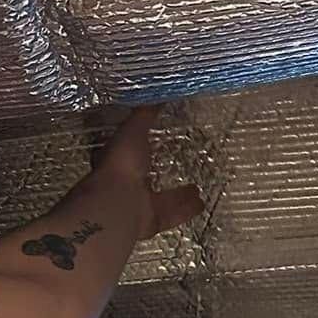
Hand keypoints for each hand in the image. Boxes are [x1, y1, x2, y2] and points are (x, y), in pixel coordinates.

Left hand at [90, 108, 204, 242]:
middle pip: (143, 177)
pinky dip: (187, 208)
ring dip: (177, 194)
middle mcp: (124, 184)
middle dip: (154, 171)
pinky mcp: (152, 220)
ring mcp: (137, 205)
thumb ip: (144, 115)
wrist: (117, 204)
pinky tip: (202, 203)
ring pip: (161, 198)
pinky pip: (172, 213)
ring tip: (196, 187)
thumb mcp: (133, 130)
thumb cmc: (121, 163)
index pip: (126, 150)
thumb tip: (157, 97)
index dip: (136, 144)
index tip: (149, 140)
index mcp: (116, 162)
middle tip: (172, 165)